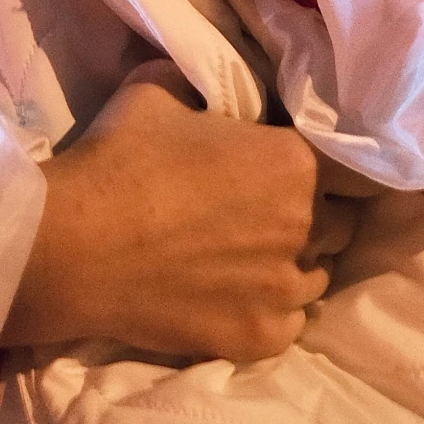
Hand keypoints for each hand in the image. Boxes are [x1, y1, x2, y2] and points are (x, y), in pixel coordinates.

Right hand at [2, 73, 372, 362]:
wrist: (77, 245)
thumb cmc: (122, 157)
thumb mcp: (161, 87)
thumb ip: (205, 86)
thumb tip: (214, 91)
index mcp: (292, 162)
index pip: (347, 165)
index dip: (327, 163)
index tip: (298, 164)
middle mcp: (304, 227)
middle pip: (340, 222)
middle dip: (316, 212)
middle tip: (270, 206)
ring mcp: (284, 291)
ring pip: (318, 275)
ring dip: (298, 260)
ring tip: (254, 252)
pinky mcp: (259, 338)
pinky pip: (291, 322)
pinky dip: (274, 307)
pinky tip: (241, 291)